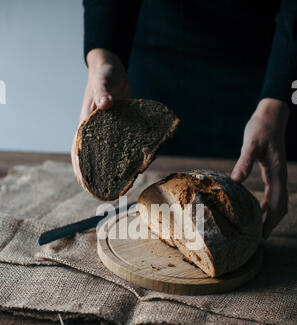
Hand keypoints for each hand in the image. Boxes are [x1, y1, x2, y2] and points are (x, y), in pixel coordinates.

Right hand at [71, 48, 130, 183]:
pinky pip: (114, 148)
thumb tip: (105, 103)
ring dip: (105, 170)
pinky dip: (119, 158)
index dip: (80, 168)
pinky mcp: (114, 130)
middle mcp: (92, 131)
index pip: (79, 150)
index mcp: (86, 123)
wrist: (112, 69)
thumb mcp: (104, 81)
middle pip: (88, 158)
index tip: (84, 185)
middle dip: (92, 176)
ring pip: (101, 156)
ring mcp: (103, 132)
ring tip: (113, 188)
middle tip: (99, 194)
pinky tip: (129, 169)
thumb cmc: (105, 74)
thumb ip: (103, 91)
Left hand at [231, 98, 288, 238]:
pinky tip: (257, 208)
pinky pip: (272, 192)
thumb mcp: (251, 143)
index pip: (277, 203)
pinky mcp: (272, 170)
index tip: (263, 234)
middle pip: (281, 205)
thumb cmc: (260, 128)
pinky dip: (267, 203)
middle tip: (261, 236)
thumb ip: (245, 162)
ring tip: (259, 227)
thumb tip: (236, 180)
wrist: (271, 115)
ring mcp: (277, 174)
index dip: (271, 220)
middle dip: (273, 222)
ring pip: (278, 200)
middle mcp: (280, 176)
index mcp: (276, 173)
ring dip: (271, 214)